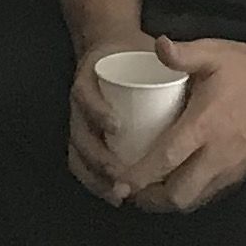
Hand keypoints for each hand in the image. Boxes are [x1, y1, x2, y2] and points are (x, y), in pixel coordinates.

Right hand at [63, 33, 158, 200]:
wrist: (113, 49)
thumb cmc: (134, 54)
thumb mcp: (145, 47)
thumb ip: (162, 49)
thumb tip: (167, 48)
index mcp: (89, 80)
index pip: (85, 97)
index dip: (98, 112)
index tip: (117, 125)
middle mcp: (79, 107)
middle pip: (79, 136)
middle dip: (98, 158)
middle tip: (122, 173)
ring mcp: (79, 125)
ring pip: (77, 157)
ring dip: (95, 178)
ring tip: (120, 193)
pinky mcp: (87, 140)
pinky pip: (82, 166)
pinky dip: (95, 184)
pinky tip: (116, 197)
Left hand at [119, 37, 245, 215]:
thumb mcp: (214, 52)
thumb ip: (184, 54)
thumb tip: (156, 45)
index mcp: (204, 125)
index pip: (166, 159)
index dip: (139, 175)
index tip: (118, 184)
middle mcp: (216, 155)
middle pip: (178, 194)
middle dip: (150, 198)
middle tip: (129, 189)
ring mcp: (230, 168)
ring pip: (194, 200)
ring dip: (168, 201)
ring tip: (148, 191)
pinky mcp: (240, 173)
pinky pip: (208, 194)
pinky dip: (189, 195)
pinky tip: (177, 183)